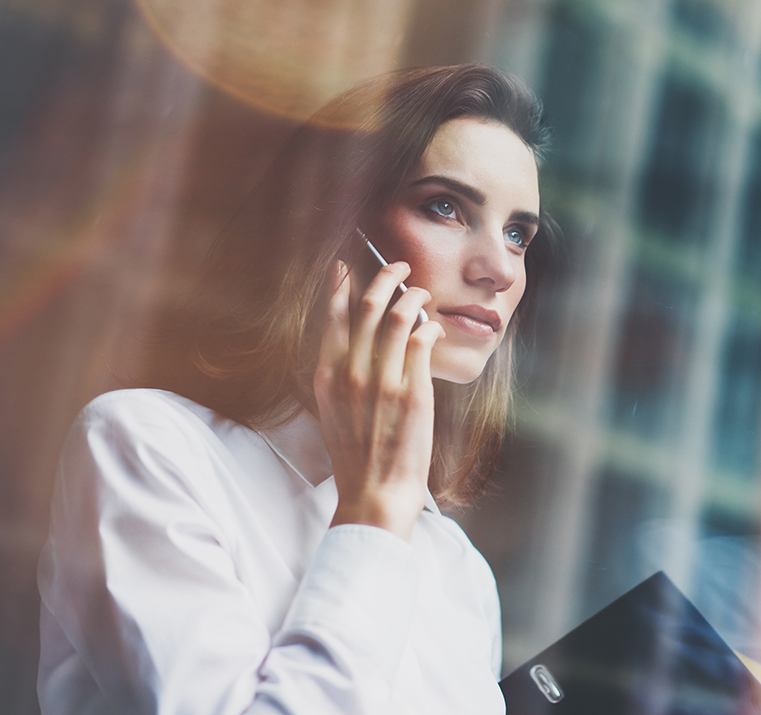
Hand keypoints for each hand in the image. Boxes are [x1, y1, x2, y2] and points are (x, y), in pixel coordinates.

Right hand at [313, 260, 445, 539]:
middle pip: (368, 306)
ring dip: (414, 297)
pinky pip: (422, 342)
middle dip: (386, 277)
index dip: (341, 285)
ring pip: (398, 317)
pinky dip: (429, 327)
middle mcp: (351, 373)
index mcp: (327, 376)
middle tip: (400, 267)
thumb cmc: (357, 458)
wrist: (373, 495)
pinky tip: (433, 328)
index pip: (332, 316)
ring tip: (422, 293)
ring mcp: (382, 382)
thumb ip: (341, 377)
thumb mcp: (335, 412)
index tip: (346, 265)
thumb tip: (356, 347)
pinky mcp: (412, 393)